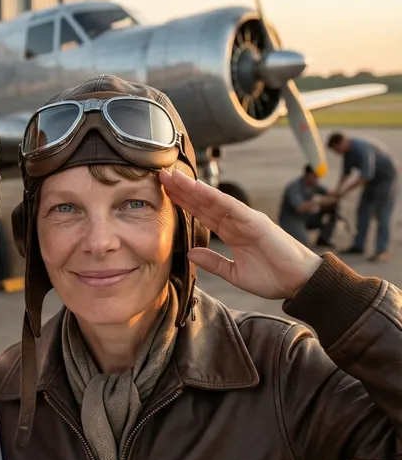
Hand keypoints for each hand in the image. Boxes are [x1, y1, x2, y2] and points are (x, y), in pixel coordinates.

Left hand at [160, 169, 321, 299]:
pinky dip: (213, 196)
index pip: (202, 213)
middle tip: (161, 175)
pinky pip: (230, 206)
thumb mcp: (234, 273)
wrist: (299, 283)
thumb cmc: (272, 277)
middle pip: (204, 202)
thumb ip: (213, 262)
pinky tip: (197, 188)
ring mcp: (246, 219)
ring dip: (192, 188)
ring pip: (213, 199)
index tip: (165, 192)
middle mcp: (237, 221)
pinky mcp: (255, 222)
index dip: (183, 202)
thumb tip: (191, 253)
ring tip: (173, 177)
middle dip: (182, 189)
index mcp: (231, 232)